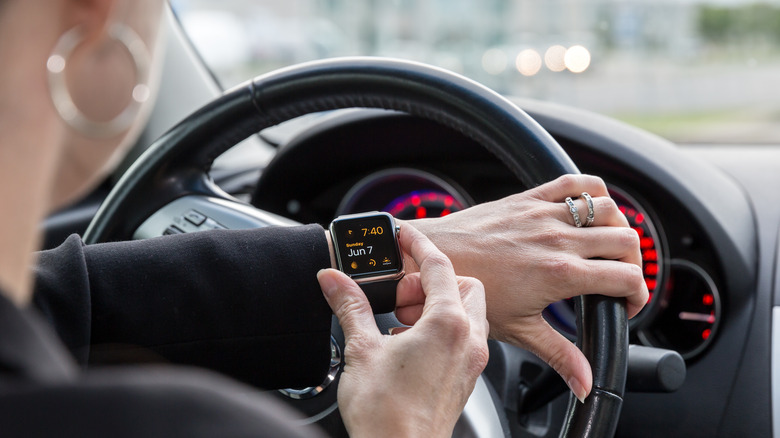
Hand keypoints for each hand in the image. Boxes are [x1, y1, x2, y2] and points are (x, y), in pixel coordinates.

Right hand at [317, 224, 488, 437]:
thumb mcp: (361, 349)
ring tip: (401, 319)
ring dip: (438, 304)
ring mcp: (470, 361)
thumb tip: (334, 281)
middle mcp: (468, 340)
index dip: (418, 245)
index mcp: (447, 324)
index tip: (404, 235)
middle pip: (463, 285)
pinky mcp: (465, 378)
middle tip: (398, 292)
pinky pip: (464, 336)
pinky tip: (409, 342)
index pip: (439, 266)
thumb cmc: (386, 414)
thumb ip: (350, 306)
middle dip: (432, 280)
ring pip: (468, 311)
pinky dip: (442, 327)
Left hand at [407, 174, 647, 401]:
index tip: (626, 304)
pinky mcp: (530, 198)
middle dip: (634, 263)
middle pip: (628, 241)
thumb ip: (559, 354)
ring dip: (617, 227)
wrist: (436, 256)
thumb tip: (585, 384)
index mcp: (560, 274)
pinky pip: (575, 182)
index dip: (638, 295)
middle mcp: (559, 239)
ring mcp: (545, 215)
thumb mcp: (518, 329)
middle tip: (618, 279)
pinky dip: (592, 190)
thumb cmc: (471, 290)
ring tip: (606, 248)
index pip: (627, 277)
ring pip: (609, 208)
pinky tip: (590, 209)